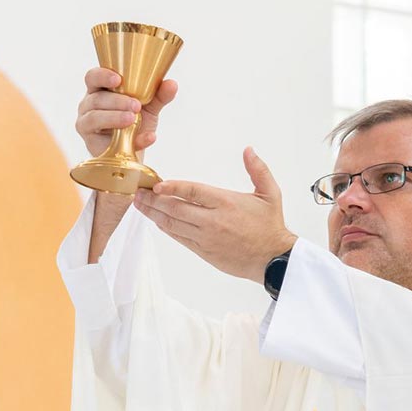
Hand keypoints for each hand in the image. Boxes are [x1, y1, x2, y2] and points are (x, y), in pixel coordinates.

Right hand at [75, 66, 178, 157]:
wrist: (132, 151)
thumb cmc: (135, 122)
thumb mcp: (150, 107)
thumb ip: (159, 95)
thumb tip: (172, 84)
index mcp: (100, 89)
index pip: (93, 77)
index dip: (102, 76)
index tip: (118, 80)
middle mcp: (89, 103)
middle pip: (97, 98)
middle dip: (117, 101)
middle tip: (136, 105)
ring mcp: (86, 122)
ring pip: (95, 117)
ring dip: (115, 117)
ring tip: (133, 119)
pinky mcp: (89, 141)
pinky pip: (103, 140)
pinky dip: (131, 139)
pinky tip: (148, 137)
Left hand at [133, 147, 297, 283]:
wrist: (273, 259)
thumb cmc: (270, 225)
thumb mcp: (270, 194)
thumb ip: (258, 170)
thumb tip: (248, 150)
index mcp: (226, 203)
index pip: (193, 191)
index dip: (173, 187)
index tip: (157, 184)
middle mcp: (213, 220)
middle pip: (176, 208)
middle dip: (153, 200)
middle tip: (138, 192)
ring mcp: (206, 237)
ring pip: (173, 224)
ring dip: (154, 214)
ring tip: (140, 204)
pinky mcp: (203, 251)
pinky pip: (179, 238)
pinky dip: (166, 228)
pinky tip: (157, 220)